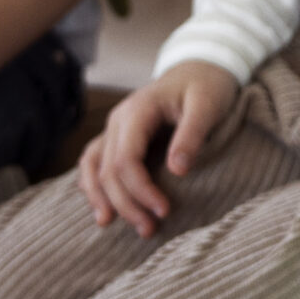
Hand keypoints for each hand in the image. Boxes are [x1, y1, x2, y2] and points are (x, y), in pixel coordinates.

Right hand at [76, 59, 239, 236]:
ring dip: (102, 198)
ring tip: (110, 226)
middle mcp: (118, 119)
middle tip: (149, 230)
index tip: (164, 211)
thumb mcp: (207, 104)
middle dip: (125, 204)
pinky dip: (92, 185)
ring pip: (93, 167)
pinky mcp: (118, 136)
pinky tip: (99, 206)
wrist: (200, 68)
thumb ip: (192, 134)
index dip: (140, 189)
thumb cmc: (206, 86)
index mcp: (138, 109)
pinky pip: (94, 161)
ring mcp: (114, 127)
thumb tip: (177, 170)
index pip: (126, 159)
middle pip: (108, 169)